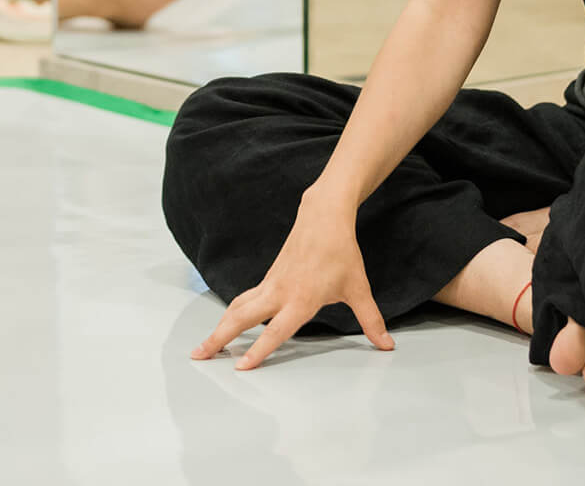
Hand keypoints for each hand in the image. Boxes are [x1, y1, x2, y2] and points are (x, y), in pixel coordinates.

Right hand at [191, 195, 393, 369]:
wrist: (323, 216)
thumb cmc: (341, 252)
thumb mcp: (359, 288)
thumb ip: (371, 320)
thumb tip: (386, 344)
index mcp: (301, 300)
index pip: (275, 332)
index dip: (259, 350)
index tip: (240, 367)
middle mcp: (279, 293)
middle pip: (240, 318)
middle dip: (219, 338)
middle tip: (198, 355)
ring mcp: (271, 283)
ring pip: (237, 307)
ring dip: (219, 326)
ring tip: (204, 345)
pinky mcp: (269, 277)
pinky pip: (245, 299)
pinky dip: (231, 313)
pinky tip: (228, 324)